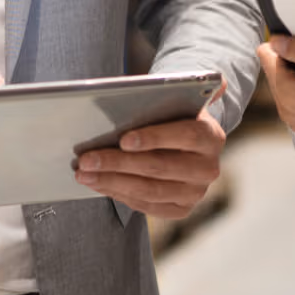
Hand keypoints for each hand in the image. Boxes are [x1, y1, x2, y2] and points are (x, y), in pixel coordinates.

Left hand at [74, 82, 226, 218]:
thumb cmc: (175, 115)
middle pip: (159, 167)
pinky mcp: (182, 209)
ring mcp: (195, 192)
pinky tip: (98, 183)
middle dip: (118, 163)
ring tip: (84, 173)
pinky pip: (147, 205)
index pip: (184, 135)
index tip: (123, 140)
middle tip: (86, 159)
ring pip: (149, 190)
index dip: (153, 138)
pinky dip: (119, 194)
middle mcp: (208, 168)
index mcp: (211, 135)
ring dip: (112, 182)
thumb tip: (179, 85)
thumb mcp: (178, 100)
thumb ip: (175, 90)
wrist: (190, 143)